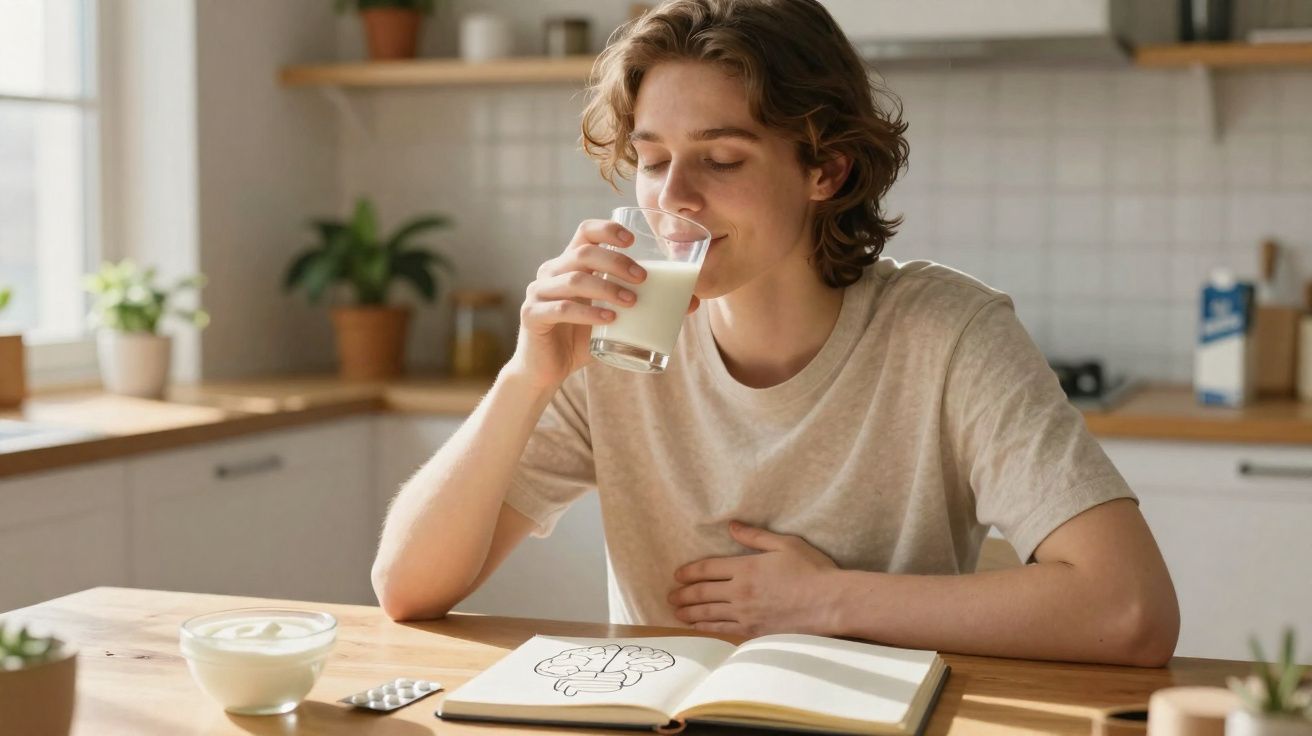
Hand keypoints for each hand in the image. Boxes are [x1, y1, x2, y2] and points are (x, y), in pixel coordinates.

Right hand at [504, 219, 699, 390]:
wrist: (546, 370)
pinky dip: (588, 312)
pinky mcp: (532, 316)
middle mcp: (551, 272)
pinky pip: (562, 308)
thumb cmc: (582, 339)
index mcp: (569, 264)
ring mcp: (539, 293)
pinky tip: (610, 320)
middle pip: (582, 253)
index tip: (633, 240)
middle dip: (616, 261)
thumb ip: (644, 306)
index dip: (607, 229)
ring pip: (573, 279)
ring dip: (607, 288)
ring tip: (632, 302)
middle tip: (643, 278)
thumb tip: (694, 302)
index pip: (584, 232)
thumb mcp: (614, 318)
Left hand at [668, 521, 841, 636]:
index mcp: (746, 567)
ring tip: (677, 612)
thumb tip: (731, 526)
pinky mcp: (754, 631)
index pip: (707, 569)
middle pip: (702, 592)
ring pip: (708, 613)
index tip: (677, 575)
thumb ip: (755, 536)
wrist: (830, 603)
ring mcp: (746, 614)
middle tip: (670, 596)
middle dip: (683, 594)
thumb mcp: (785, 544)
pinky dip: (706, 628)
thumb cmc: (812, 571)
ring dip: (689, 612)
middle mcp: (740, 592)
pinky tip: (698, 627)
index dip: (689, 572)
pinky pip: (723, 630)